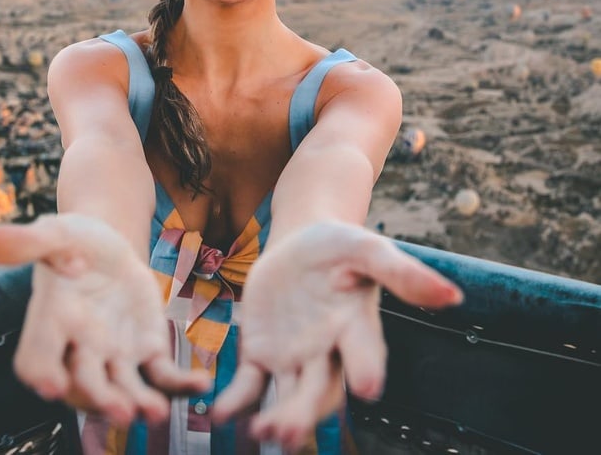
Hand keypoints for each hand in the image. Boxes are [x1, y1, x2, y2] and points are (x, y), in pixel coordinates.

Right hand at [0, 213, 209, 424]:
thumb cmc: (73, 239)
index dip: (42, 372)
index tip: (51, 385)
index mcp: (50, 321)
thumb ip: (24, 242)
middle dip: (99, 398)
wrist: (109, 247)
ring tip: (157, 411)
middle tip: (121, 409)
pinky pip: (162, 375)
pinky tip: (202, 383)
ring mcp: (112, 355)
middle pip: (84, 383)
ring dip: (139, 403)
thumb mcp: (54, 233)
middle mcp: (78, 348)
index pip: (35, 357)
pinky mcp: (145, 350)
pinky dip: (180, 384)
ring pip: (123, 388)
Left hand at [213, 221, 462, 450]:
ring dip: (275, 418)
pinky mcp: (261, 354)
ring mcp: (293, 358)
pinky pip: (249, 385)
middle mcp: (327, 353)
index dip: (366, 367)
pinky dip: (235, 401)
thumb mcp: (367, 249)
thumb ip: (402, 272)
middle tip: (289, 431)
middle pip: (319, 391)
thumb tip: (453, 295)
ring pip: (286, 398)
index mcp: (356, 328)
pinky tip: (218, 414)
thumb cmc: (340, 246)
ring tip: (261, 431)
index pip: (364, 352)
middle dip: (306, 413)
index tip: (369, 386)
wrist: (301, 242)